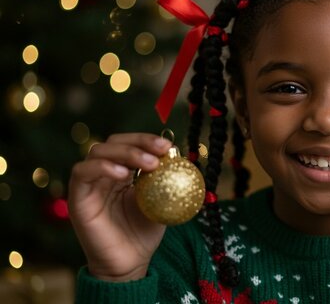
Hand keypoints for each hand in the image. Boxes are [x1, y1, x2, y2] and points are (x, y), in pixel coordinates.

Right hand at [68, 133, 171, 280]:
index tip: (168, 145)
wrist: (131, 263)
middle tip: (161, 150)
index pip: (128, 143)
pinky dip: (102, 167)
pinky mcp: (78, 198)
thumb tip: (178, 153)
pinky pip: (82, 173)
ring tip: (149, 164)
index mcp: (121, 172)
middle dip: (139, 142)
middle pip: (113, 142)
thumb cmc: (144, 232)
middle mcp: (103, 174)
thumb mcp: (161, 200)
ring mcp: (89, 185)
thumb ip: (165, 178)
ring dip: (125, 153)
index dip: (146, 139)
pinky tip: (124, 174)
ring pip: (97, 152)